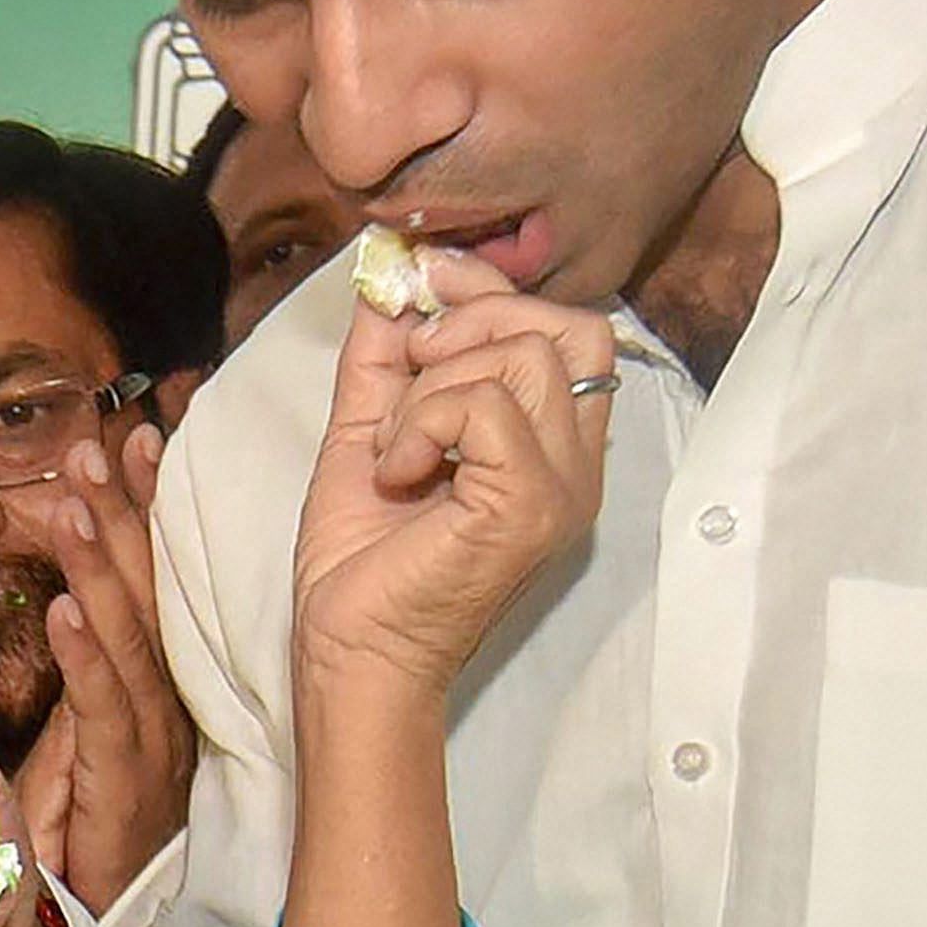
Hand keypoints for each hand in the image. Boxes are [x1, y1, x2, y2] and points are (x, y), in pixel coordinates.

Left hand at [11, 420, 194, 915]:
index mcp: (158, 687)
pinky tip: (64, 607)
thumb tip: (64, 595)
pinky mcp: (123, 787)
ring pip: (128, 639)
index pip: (153, 582)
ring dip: (100, 564)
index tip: (135, 438)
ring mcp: (151, 746)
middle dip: (127, 513)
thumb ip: (78, 670)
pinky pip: (102, 710)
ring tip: (78, 498)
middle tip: (104, 441)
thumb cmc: (78, 833)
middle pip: (148, 594)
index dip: (145, 509)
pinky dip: (83, 655)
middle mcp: (166, 707)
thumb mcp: (72, 732)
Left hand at [292, 248, 614, 711]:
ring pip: (523, 356)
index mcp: (553, 446)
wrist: (350, 649)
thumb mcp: (372, 428)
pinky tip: (399, 474)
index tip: (427, 284)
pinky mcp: (530, 504)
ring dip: (433, 387)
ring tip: (399, 448)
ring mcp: (562, 486)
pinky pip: (484, 404)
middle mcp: (576, 465)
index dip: (496, 289)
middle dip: (472, 320)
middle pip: (567, 327)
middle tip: (409, 370)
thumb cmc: (365, 560)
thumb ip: (385, 355)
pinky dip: (421, 423)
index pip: (571, 329)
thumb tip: (388, 276)